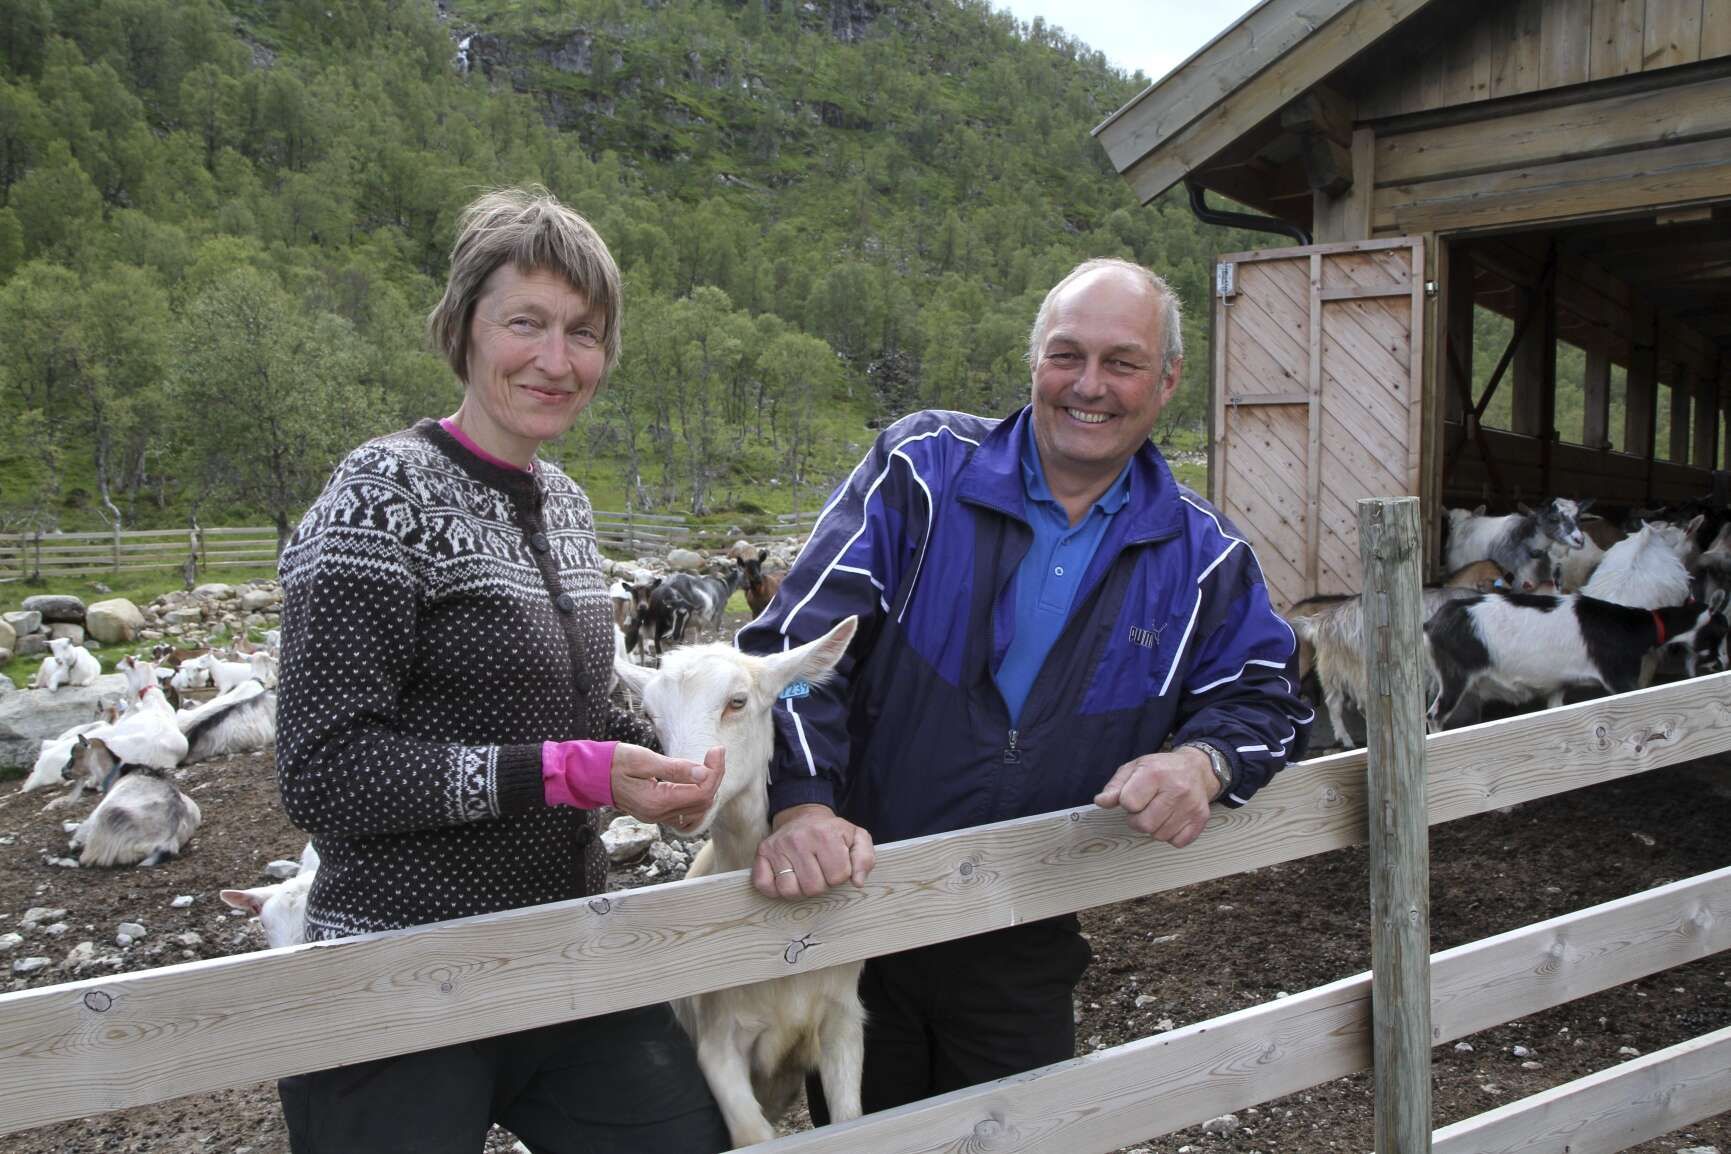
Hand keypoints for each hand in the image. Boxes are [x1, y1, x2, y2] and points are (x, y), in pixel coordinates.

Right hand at [611, 744, 724, 834]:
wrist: (591, 774)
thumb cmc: (615, 762)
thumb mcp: (644, 760)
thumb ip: (675, 769)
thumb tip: (705, 773)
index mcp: (656, 802)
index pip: (701, 793)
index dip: (715, 771)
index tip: (717, 750)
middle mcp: (658, 815)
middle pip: (703, 801)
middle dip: (714, 776)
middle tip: (715, 752)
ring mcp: (657, 817)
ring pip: (697, 808)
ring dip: (708, 785)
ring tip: (708, 762)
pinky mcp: (656, 812)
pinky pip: (686, 810)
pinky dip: (696, 794)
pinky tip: (696, 777)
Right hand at [751, 804, 874, 898]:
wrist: (805, 816)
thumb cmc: (832, 833)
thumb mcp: (857, 838)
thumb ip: (865, 859)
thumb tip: (857, 882)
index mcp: (826, 834)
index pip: (838, 876)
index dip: (839, 876)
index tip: (835, 865)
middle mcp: (799, 838)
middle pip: (813, 887)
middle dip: (820, 885)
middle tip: (819, 870)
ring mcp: (778, 845)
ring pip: (789, 891)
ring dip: (799, 889)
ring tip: (804, 874)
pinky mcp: (762, 852)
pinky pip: (765, 885)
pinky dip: (775, 889)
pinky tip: (785, 877)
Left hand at [1094, 746, 1217, 846]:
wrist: (1195, 769)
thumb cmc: (1160, 770)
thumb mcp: (1133, 769)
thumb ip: (1115, 786)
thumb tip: (1101, 801)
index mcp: (1155, 773)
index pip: (1129, 803)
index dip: (1127, 802)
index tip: (1133, 796)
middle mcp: (1176, 789)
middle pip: (1144, 824)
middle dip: (1137, 820)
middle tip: (1144, 808)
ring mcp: (1191, 806)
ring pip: (1159, 836)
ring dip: (1154, 828)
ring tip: (1159, 811)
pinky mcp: (1200, 820)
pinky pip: (1177, 842)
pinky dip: (1171, 835)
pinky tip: (1172, 819)